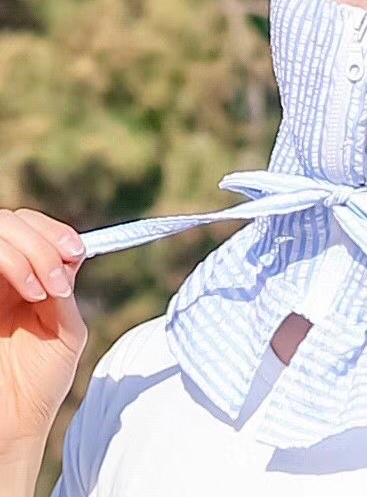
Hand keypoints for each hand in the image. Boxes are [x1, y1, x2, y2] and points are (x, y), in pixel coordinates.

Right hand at [0, 209, 87, 448]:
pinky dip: (11, 264)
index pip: (28, 226)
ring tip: (45, 291)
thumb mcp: (65, 327)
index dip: (52, 231)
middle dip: (41, 244)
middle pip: (9, 222)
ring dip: (28, 254)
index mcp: (21, 277)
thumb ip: (65, 288)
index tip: (76, 251)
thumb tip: (71, 252)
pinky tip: (31, 294)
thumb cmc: (39, 383)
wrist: (13, 425)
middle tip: (60, 280)